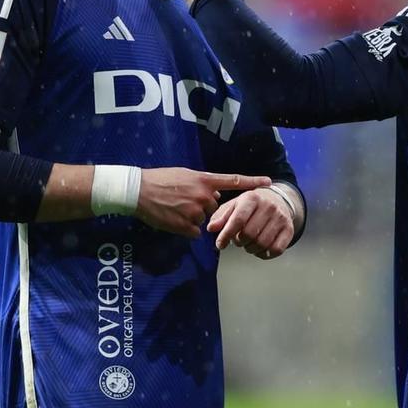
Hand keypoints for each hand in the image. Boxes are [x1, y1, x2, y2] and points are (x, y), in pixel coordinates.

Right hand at [134, 168, 271, 237]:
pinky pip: (194, 232)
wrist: (138, 191)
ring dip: (193, 218)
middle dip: (203, 207)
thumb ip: (203, 184)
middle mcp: (204, 196)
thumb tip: (217, 195)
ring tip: (174, 208)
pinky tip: (173, 219)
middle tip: (183, 200)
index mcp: (204, 180)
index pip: (233, 181)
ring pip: (204, 220)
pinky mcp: (187, 226)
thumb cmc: (160, 180)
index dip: (252, 181)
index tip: (268, 182)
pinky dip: (186, 228)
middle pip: (215, 207)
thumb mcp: (184, 175)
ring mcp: (196, 212)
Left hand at [207, 186, 296, 258]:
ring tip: (248, 243)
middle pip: (249, 234)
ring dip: (250, 249)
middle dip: (239, 242)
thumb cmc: (250, 205)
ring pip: (262, 244)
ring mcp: (281, 218)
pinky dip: (264, 254)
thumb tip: (211, 228)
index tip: (220, 244)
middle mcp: (269, 206)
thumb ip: (221, 217)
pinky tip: (259, 249)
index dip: (226, 235)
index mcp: (252, 198)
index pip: (238, 220)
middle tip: (237, 240)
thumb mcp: (233, 206)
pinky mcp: (289, 229)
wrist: (277, 200)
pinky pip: (276, 250)